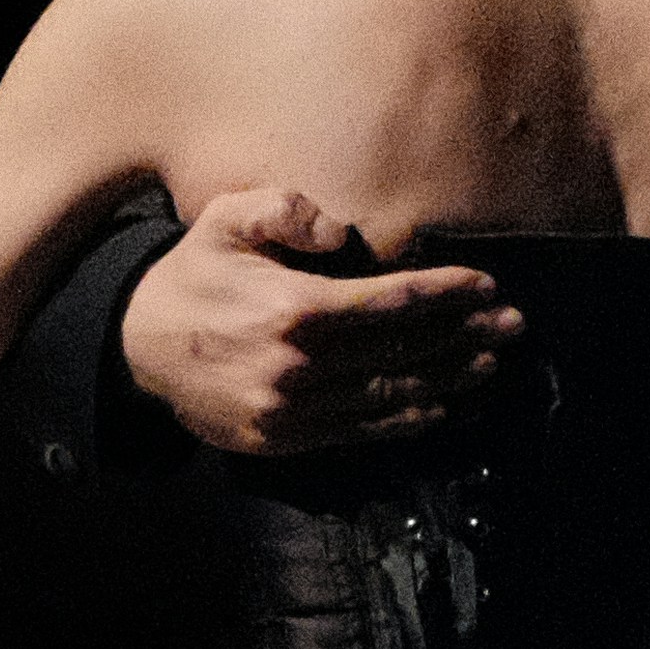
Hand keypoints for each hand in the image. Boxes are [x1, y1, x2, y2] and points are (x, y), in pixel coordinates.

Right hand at [125, 187, 518, 458]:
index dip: (446, 293)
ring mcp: (293, 410)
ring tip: (492, 363)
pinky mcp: (285, 440)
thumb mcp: (225, 220)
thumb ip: (282, 209)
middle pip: (402, 350)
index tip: (487, 285)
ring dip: (448, 379)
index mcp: (292, 309)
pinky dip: (404, 420)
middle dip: (465, 335)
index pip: (390, 302)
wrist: (136, 347)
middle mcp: (299, 366)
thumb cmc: (192, 275)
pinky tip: (441, 407)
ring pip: (388, 394)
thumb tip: (335, 230)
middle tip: (513, 324)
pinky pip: (359, 431)